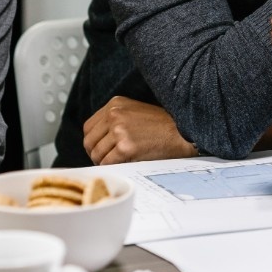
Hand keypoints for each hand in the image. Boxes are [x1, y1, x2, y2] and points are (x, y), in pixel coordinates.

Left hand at [83, 96, 197, 163]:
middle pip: (89, 141)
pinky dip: (112, 167)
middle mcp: (114, 114)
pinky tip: (123, 165)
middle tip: (107, 160)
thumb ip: (115, 120)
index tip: (101, 149)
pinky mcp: (126, 147)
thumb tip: (96, 140)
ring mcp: (119, 130)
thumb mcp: (135, 112)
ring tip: (118, 162)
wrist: (182, 133)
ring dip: (104, 162)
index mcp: (115, 104)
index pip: (89, 127)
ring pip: (96, 153)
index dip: (93, 141)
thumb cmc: (162, 125)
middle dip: (96, 153)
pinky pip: (107, 163)